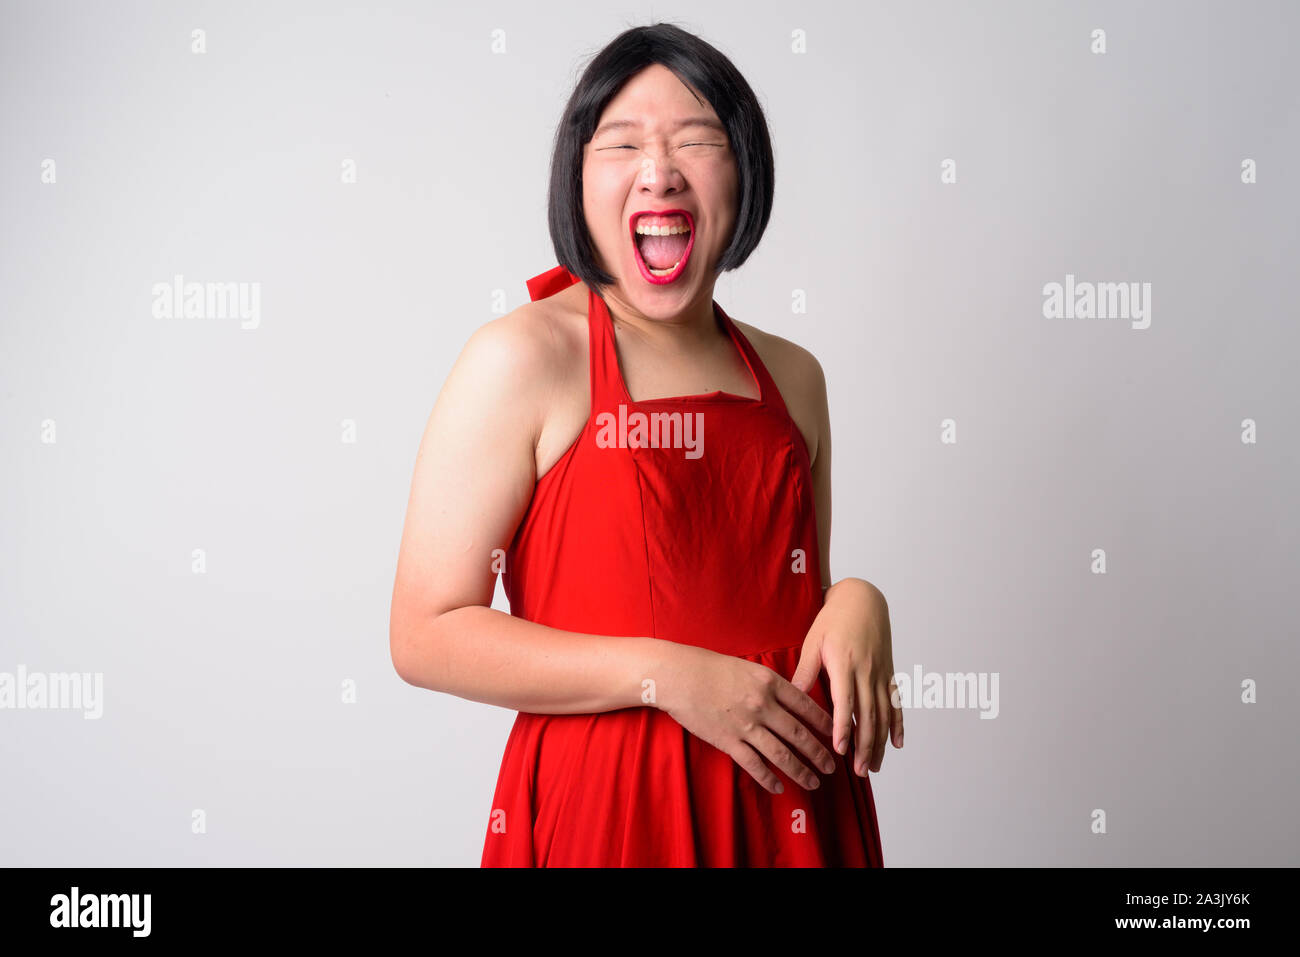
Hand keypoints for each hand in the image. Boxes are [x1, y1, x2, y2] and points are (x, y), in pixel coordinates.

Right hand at [654, 643, 837, 794]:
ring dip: (801, 771)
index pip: (806, 707)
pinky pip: (754, 764)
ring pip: (782, 754)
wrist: (678, 675)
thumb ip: (770, 684)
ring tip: (813, 782)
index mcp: (770, 683)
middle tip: (832, 767)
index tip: (836, 735)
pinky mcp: (728, 741)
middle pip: (799, 734)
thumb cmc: (709, 667)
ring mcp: (746, 725)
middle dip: (819, 753)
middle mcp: (763, 705)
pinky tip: (779, 786)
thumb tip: (790, 699)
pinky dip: (769, 778)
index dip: (824, 724)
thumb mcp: (748, 667)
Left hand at [791, 579, 902, 775]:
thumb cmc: (833, 619)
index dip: (843, 727)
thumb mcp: (813, 641)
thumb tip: (792, 696)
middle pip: (868, 714)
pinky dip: (898, 723)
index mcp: (844, 663)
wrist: (862, 599)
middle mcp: (866, 671)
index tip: (839, 749)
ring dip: (880, 742)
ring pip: (883, 714)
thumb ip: (805, 670)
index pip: (845, 702)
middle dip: (865, 745)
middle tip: (859, 771)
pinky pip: (896, 702)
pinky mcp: (888, 672)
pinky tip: (897, 744)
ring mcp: (880, 673)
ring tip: (874, 766)